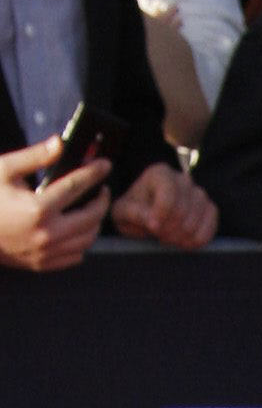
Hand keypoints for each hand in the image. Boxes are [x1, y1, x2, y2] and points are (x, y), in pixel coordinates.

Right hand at [0, 134, 108, 271]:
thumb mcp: (5, 170)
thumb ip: (35, 157)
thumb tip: (60, 143)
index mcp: (37, 208)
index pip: (76, 187)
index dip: (93, 173)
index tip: (105, 165)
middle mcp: (46, 234)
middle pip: (91, 217)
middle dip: (102, 200)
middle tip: (102, 189)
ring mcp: (46, 252)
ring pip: (87, 239)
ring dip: (95, 222)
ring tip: (91, 208)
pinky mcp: (43, 264)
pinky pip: (76, 255)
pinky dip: (82, 241)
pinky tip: (77, 228)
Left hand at [111, 159, 218, 248]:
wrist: (147, 214)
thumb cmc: (133, 211)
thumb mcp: (123, 212)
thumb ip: (134, 214)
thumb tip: (153, 222)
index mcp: (160, 174)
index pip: (168, 195)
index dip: (161, 216)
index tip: (151, 228)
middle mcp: (183, 179)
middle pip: (183, 210)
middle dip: (169, 229)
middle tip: (158, 235)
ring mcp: (199, 193)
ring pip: (196, 220)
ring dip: (182, 236)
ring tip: (168, 238)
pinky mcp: (210, 208)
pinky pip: (211, 226)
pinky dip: (198, 239)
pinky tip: (184, 242)